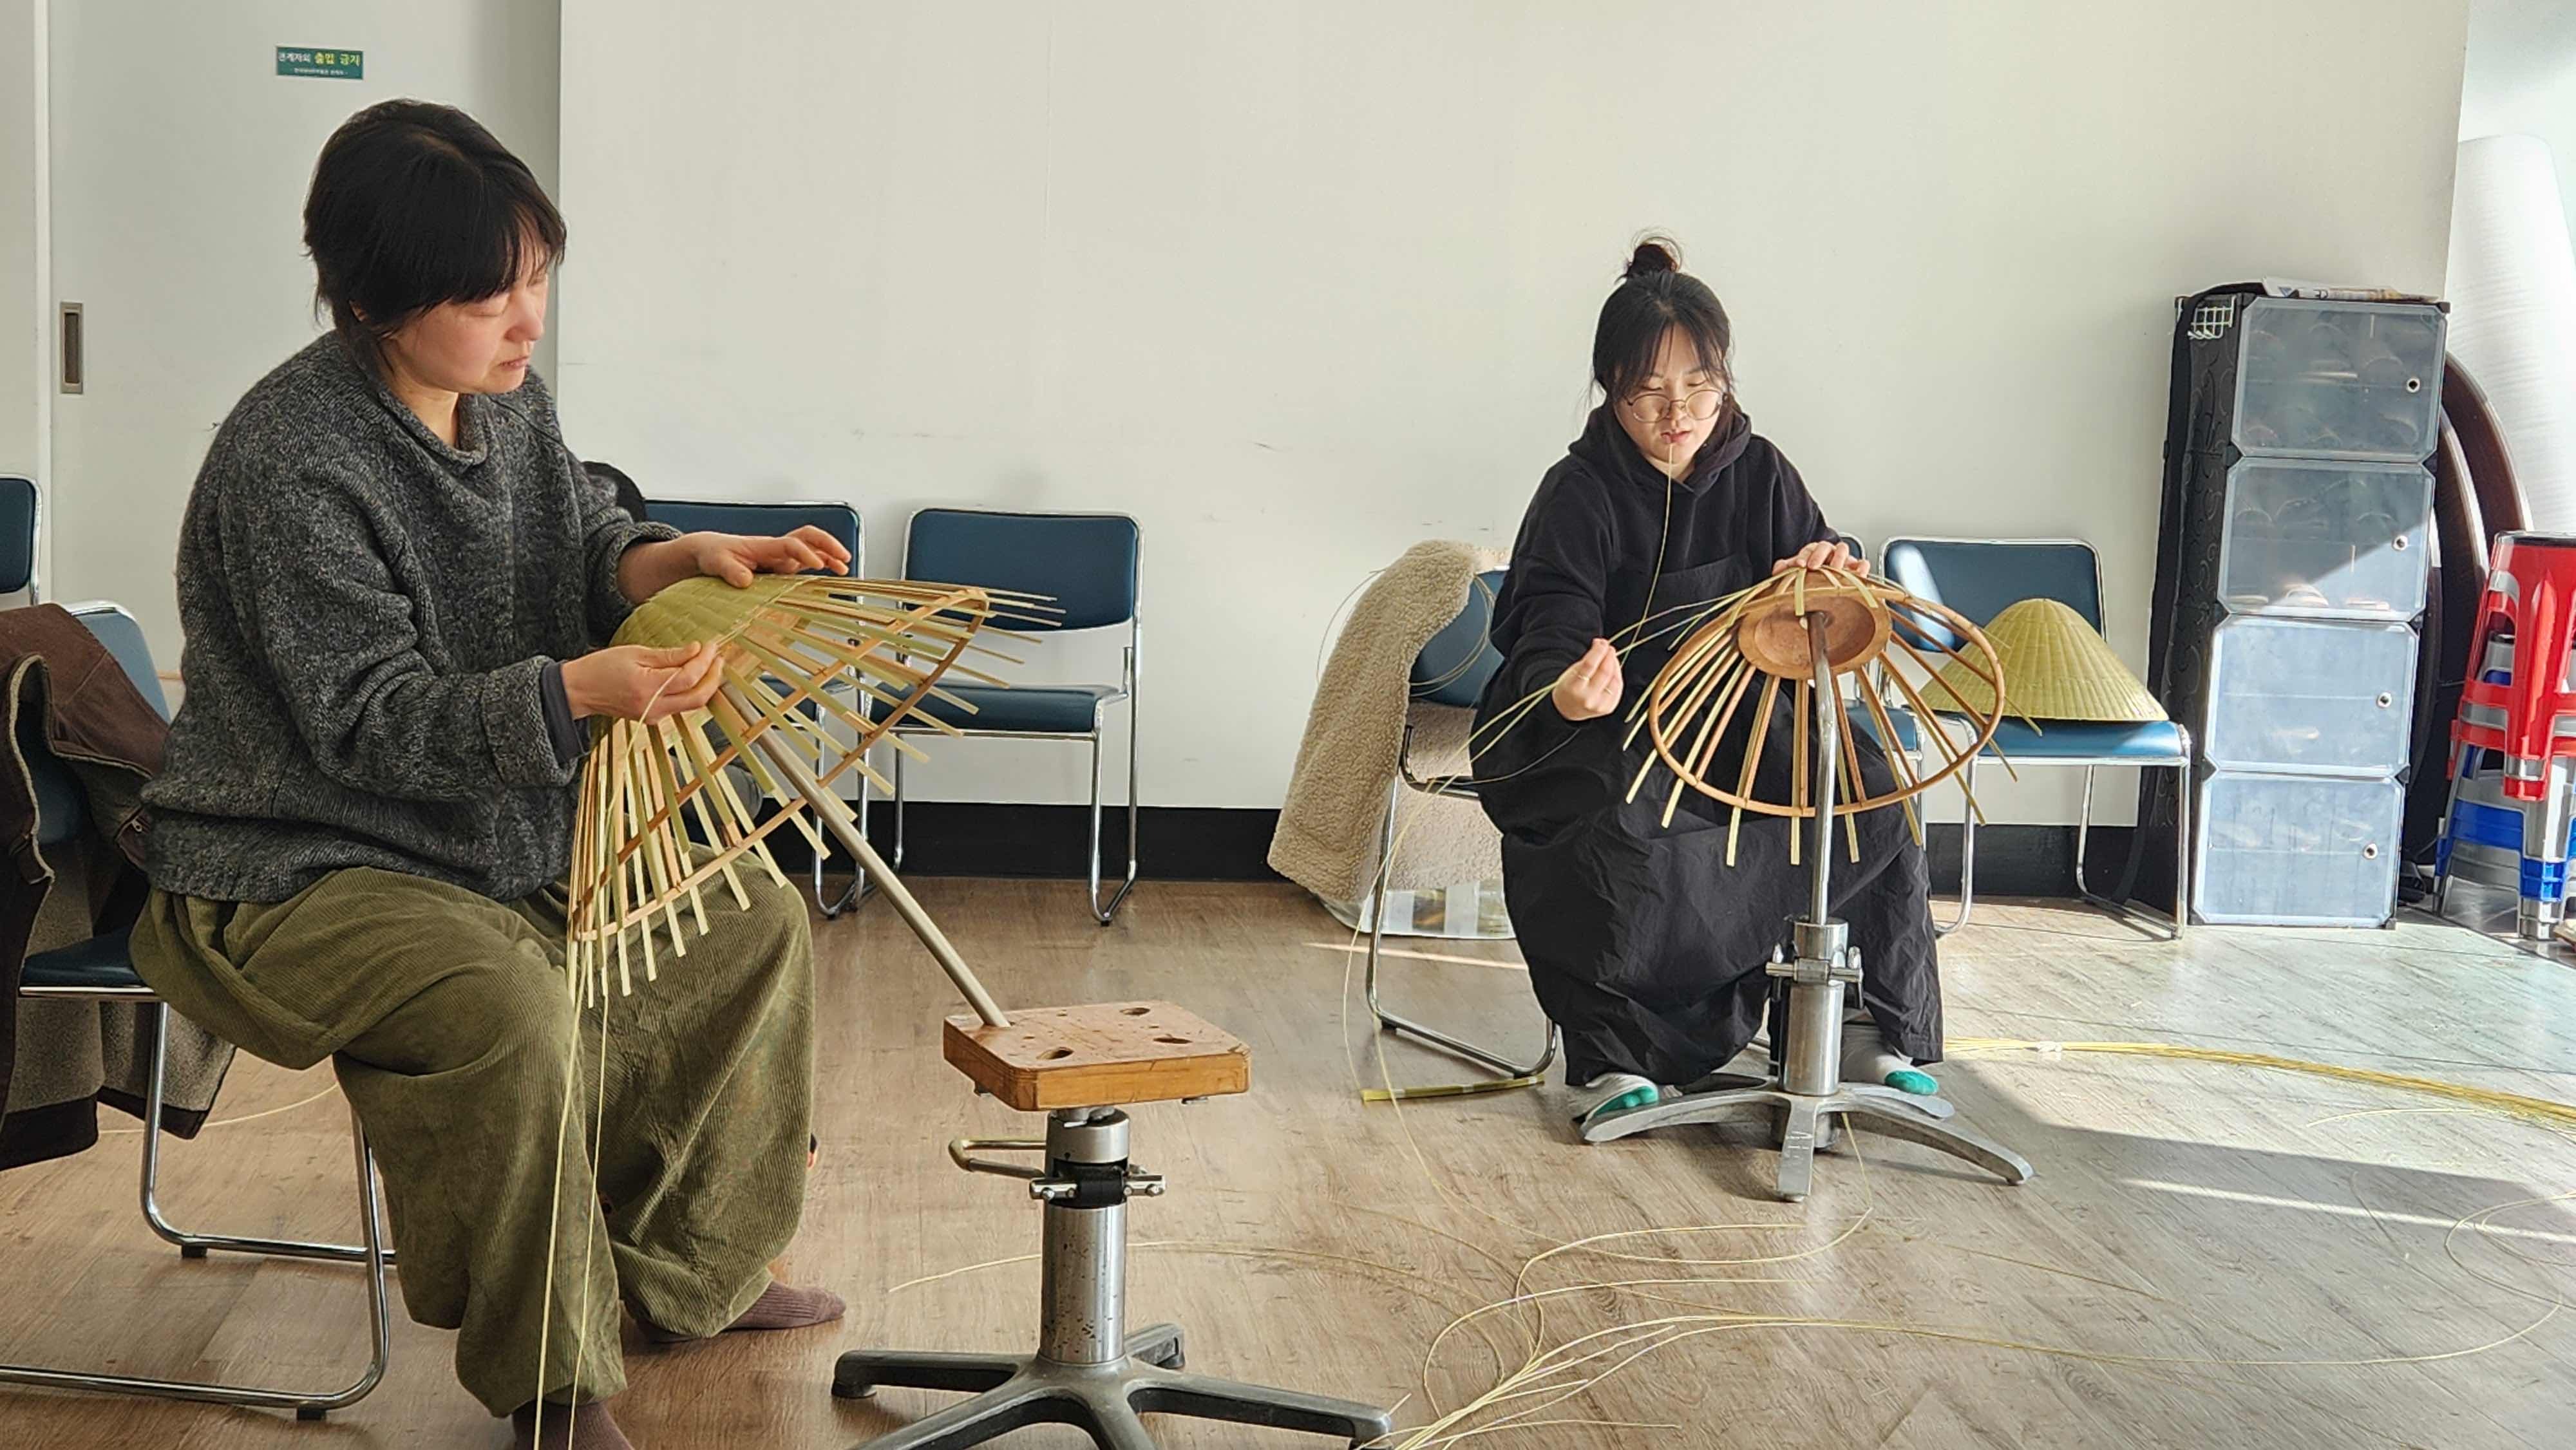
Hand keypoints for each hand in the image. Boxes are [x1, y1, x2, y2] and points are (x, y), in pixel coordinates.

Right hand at [562, 642, 726, 721]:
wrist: (579, 691)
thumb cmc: (601, 668)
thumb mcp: (634, 653)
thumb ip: (668, 656)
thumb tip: (695, 650)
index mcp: (647, 687)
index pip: (688, 677)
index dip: (704, 660)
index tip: (710, 646)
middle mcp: (653, 706)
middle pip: (698, 697)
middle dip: (714, 677)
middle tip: (718, 657)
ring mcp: (654, 716)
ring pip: (692, 704)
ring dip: (706, 684)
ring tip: (710, 664)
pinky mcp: (653, 718)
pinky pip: (681, 706)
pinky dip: (692, 691)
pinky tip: (693, 676)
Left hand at [690, 527, 852, 587]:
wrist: (711, 551)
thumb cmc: (714, 553)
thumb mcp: (717, 562)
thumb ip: (730, 570)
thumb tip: (746, 581)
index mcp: (764, 546)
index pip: (791, 544)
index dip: (805, 553)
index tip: (817, 564)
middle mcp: (777, 549)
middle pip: (809, 537)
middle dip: (828, 544)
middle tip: (843, 557)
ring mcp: (781, 557)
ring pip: (812, 548)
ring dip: (829, 554)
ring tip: (843, 567)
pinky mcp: (781, 566)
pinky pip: (805, 562)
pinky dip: (821, 564)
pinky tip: (830, 573)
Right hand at [1551, 638, 1622, 721]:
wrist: (1567, 709)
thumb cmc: (1569, 688)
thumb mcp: (1572, 672)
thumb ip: (1587, 659)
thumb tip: (1601, 644)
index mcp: (1575, 688)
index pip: (1590, 665)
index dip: (1598, 651)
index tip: (1601, 642)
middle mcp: (1588, 698)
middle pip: (1604, 671)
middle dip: (1609, 656)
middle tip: (1608, 647)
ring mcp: (1599, 705)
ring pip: (1614, 679)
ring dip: (1615, 664)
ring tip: (1611, 657)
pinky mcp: (1608, 708)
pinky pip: (1618, 687)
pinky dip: (1617, 675)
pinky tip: (1614, 668)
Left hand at [1771, 540, 1868, 575]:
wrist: (1831, 585)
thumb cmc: (1814, 575)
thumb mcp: (1799, 571)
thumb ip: (1788, 569)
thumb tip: (1777, 570)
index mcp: (1814, 551)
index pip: (1809, 549)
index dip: (1804, 556)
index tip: (1800, 565)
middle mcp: (1829, 552)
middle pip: (1825, 546)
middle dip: (1819, 556)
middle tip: (1814, 567)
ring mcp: (1844, 559)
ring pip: (1843, 550)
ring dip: (1839, 558)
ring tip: (1835, 570)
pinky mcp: (1857, 568)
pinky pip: (1862, 563)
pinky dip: (1861, 567)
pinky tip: (1858, 575)